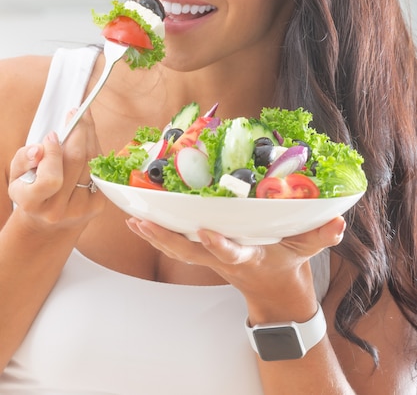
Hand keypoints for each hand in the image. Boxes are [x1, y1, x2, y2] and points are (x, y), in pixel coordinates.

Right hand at [8, 110, 103, 233]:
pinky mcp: (99, 204)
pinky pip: (100, 169)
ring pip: (92, 161)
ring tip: (82, 122)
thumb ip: (23, 159)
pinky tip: (88, 140)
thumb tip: (40, 148)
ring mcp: (81, 209)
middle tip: (76, 113)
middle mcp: (59, 210)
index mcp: (33, 203)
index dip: (54, 153)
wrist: (48, 223)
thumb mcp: (17, 176)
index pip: (50, 178)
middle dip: (78, 131)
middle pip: (77, 162)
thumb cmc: (30, 191)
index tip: (52, 135)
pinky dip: (96, 150)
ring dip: (89, 136)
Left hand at [126, 215, 345, 303]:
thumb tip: (337, 221)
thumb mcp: (305, 250)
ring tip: (132, 217)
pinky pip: (178, 242)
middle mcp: (223, 258)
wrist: (274, 291)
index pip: (231, 253)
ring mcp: (210, 257)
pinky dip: (160, 231)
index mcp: (248, 258)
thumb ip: (320, 236)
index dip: (218, 245)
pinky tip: (141, 217)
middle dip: (166, 239)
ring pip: (178, 248)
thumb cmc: (286, 265)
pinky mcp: (204, 251)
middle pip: (189, 252)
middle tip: (142, 222)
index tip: (205, 232)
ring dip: (155, 234)